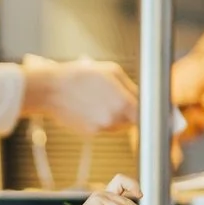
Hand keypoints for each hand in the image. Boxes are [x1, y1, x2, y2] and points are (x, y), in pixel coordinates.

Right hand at [21, 54, 138, 133]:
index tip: (151, 110)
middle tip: (116, 96)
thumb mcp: (112, 71)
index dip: (149, 112)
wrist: (52, 89)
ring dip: (115, 114)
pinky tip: (89, 106)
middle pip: (133, 120)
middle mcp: (114, 119)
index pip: (146, 115)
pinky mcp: (90, 133)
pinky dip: (101, 118)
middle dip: (129, 110)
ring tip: (99, 99)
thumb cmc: (80, 76)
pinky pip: (104, 127)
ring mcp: (101, 128)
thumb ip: (132, 87)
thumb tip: (143, 98)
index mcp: (123, 104)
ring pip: (118, 124)